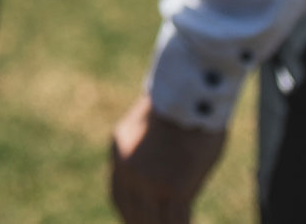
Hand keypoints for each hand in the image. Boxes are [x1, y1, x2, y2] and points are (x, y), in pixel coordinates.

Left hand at [108, 94, 225, 223]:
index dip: (127, 215)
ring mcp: (150, 182)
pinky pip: (177, 220)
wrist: (187, 95)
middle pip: (132, 213)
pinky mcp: (174, 188)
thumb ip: (145, 152)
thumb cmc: (178, 105)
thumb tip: (160, 171)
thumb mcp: (147, 126)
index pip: (118, 197)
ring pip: (153, 221)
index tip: (134, 223)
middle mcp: (128, 170)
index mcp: (119, 152)